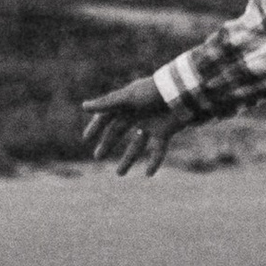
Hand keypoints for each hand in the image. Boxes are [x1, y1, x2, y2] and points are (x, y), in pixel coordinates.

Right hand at [81, 73, 198, 179]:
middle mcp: (137, 115)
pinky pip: (158, 150)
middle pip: (119, 131)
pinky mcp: (165, 132)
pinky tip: (148, 174)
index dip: (96, 126)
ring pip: (136, 145)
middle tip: (97, 156)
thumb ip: (107, 104)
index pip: (107, 116)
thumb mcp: (128, 98)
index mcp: (127, 104)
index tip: (86, 139)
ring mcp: (151, 124)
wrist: (181, 92)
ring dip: (128, 159)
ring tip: (119, 174)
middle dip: (108, 143)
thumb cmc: (153, 91)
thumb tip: (83, 106)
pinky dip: (154, 161)